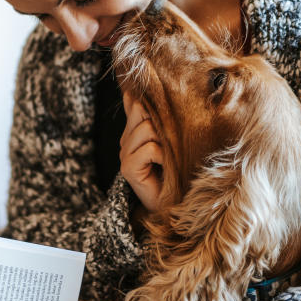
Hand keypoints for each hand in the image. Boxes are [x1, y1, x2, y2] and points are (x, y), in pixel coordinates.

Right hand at [120, 91, 163, 211]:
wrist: (174, 203)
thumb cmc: (176, 170)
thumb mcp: (170, 139)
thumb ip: (163, 119)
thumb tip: (159, 96)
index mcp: (132, 131)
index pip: (134, 103)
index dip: (150, 103)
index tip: (166, 113)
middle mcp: (125, 140)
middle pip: (141, 110)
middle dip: (161, 122)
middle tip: (170, 143)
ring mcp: (124, 154)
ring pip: (146, 128)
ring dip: (165, 141)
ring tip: (169, 157)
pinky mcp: (128, 168)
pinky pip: (151, 149)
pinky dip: (164, 156)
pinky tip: (166, 166)